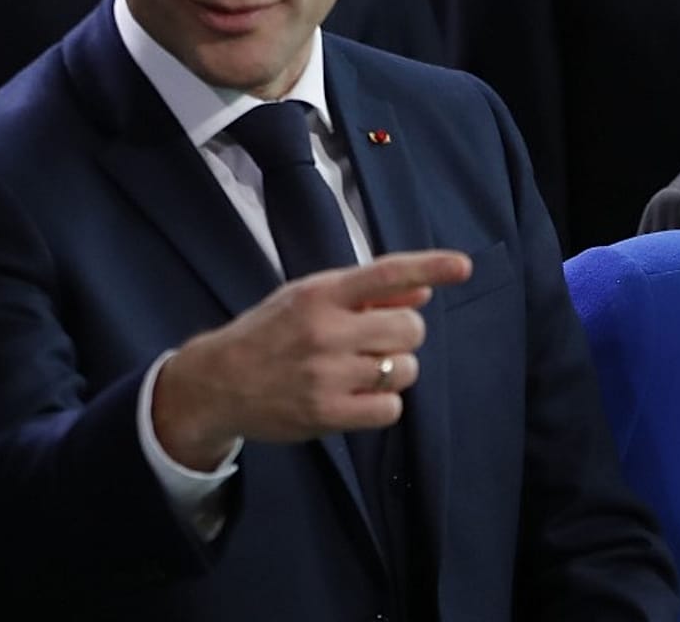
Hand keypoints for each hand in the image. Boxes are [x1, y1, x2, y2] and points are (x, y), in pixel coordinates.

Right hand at [152, 250, 472, 469]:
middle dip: (403, 336)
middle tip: (376, 341)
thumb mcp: (309, 299)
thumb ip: (366, 295)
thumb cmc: (271, 333)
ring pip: (405, 369)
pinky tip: (358, 397)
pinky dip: (383, 404)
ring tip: (360, 371)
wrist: (216, 383)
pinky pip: (390, 409)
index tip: (463, 266)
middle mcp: (326, 331)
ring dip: (394, 371)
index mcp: (321, 294)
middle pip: (409, 329)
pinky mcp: (327, 414)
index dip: (429, 268)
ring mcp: (326, 375)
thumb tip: (423, 294)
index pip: (386, 273)